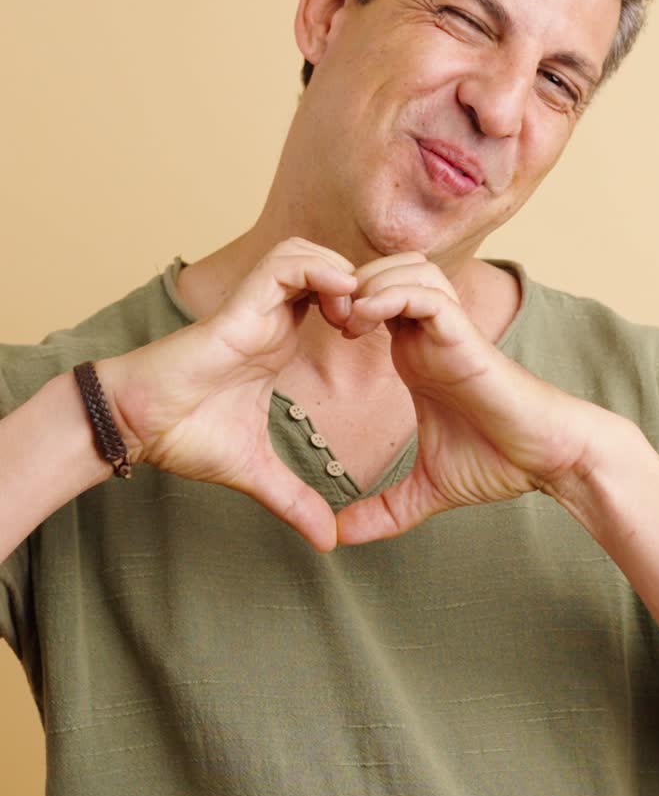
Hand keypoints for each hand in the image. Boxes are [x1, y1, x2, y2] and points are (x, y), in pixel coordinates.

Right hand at [97, 239, 356, 551]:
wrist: (137, 425)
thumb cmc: (183, 436)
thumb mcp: (256, 471)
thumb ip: (294, 500)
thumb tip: (327, 541)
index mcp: (279, 341)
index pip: (331, 301)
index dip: (363, 311)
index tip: (384, 344)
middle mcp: (270, 317)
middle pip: (326, 267)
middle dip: (360, 284)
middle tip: (378, 324)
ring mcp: (255, 306)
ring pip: (308, 254)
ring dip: (340, 273)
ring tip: (357, 314)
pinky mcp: (240, 304)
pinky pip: (286, 261)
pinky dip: (317, 271)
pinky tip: (337, 303)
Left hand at [335, 258, 603, 544]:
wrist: (548, 460)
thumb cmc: (497, 462)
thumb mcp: (424, 491)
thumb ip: (382, 511)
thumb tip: (338, 537)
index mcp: (415, 354)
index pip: (371, 300)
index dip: (339, 306)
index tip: (314, 335)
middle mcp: (431, 334)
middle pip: (383, 269)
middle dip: (348, 283)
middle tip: (325, 318)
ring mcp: (450, 331)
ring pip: (406, 269)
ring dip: (370, 282)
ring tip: (346, 319)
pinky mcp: (466, 337)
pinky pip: (427, 295)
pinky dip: (393, 295)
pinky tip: (367, 319)